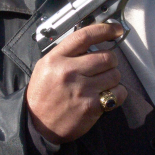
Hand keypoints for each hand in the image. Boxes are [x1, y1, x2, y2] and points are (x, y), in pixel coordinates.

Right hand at [26, 23, 127, 144]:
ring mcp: (81, 89)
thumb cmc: (43, 94)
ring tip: (101, 84)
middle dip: (111, 61)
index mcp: (56, 59)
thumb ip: (67, 53)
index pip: (84, 36)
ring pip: (115, 74)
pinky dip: (117, 94)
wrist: (36, 125)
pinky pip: (118, 93)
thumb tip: (93, 42)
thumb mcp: (46, 67)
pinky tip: (106, 96)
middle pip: (107, 56)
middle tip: (104, 68)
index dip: (105, 29)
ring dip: (112, 78)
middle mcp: (68, 71)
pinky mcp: (91, 106)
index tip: (116, 29)